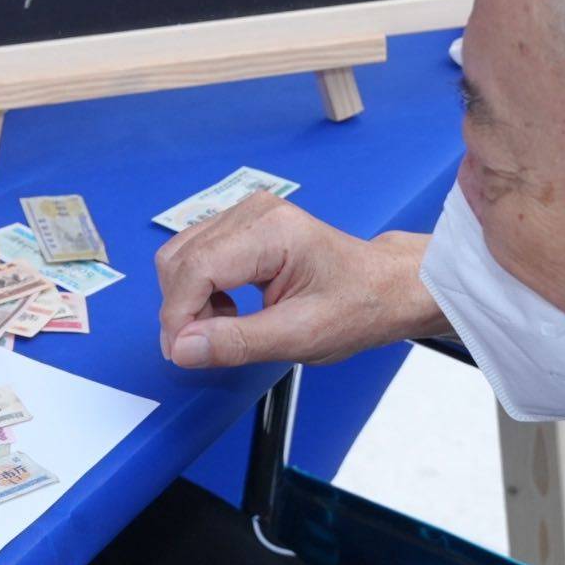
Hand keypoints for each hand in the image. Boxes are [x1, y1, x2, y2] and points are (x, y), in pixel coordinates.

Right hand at [156, 197, 436, 369]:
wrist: (386, 287)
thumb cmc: (358, 305)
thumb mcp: (301, 335)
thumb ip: (237, 342)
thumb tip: (182, 348)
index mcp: (270, 231)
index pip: (195, 268)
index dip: (178, 315)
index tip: (182, 352)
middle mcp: (252, 212)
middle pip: (179, 260)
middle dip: (182, 309)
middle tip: (207, 347)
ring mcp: (245, 215)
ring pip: (181, 257)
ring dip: (189, 301)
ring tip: (226, 328)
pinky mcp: (242, 226)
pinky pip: (196, 256)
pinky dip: (200, 291)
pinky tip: (229, 310)